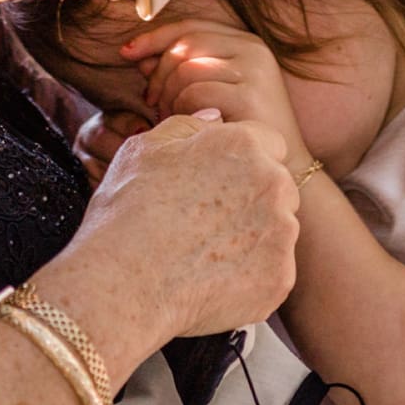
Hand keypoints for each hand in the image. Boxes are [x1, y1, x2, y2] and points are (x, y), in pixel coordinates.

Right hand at [31, 112, 299, 373]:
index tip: (218, 180)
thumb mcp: (143, 150)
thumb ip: (188, 126)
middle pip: (278, 186)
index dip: (242, 159)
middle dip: (254, 197)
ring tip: (206, 253)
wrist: (123, 285)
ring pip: (278, 229)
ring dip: (254, 236)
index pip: (268, 142)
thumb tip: (216, 118)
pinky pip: (272, 271)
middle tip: (209, 220)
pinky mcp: (280, 278)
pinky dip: (250, 276)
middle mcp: (273, 184)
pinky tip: (212, 280)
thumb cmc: (125, 212)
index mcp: (244, 144)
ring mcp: (281, 234)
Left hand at [119, 20, 307, 164]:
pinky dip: (181, 110)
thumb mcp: (212, 92)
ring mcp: (254, 70)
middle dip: (159, 73)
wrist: (282, 165)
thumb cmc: (240, 129)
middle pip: (184, 46)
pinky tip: (186, 125)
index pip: (190, 27)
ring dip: (168, 95)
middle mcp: (253, 49)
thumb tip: (140, 57)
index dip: (154, 37)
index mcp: (245, 42)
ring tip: (170, 117)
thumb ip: (182, 70)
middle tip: (152, 102)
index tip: (126, 53)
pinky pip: (195, 92)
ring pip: (186, 69)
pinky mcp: (250, 94)